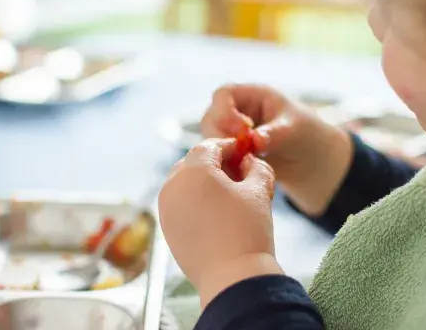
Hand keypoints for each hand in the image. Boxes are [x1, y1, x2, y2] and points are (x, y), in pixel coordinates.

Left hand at [158, 139, 282, 307]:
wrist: (233, 278)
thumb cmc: (247, 231)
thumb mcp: (259, 192)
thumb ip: (256, 168)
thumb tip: (249, 162)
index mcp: (193, 171)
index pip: (208, 147)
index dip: (228, 146)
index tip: (242, 152)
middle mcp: (172, 187)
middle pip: (191, 163)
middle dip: (213, 163)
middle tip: (236, 172)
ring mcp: (166, 209)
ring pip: (182, 183)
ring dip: (202, 182)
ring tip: (227, 195)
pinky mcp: (166, 229)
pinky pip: (178, 204)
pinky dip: (193, 201)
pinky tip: (215, 213)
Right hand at [201, 84, 353, 216]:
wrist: (311, 158)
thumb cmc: (305, 133)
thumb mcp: (293, 129)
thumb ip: (273, 133)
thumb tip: (255, 141)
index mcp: (252, 95)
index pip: (223, 94)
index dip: (225, 110)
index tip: (242, 129)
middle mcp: (237, 111)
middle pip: (211, 118)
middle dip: (221, 135)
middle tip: (241, 152)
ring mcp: (231, 133)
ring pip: (211, 140)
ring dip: (222, 153)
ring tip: (246, 163)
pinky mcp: (232, 153)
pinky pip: (218, 157)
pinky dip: (227, 165)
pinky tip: (243, 173)